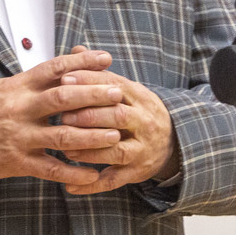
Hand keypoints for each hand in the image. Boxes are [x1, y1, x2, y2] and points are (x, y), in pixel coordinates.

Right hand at [0, 49, 125, 185]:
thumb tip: (61, 67)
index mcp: (17, 88)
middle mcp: (20, 110)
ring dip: (92, 136)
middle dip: (94, 95)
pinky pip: (51, 169)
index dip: (82, 62)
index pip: (54, 69)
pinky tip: (93, 174)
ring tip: (114, 134)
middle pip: (63, 99)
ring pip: (63, 136)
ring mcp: (20, 137)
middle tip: (118, 93)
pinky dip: (74, 173)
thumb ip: (30, 81)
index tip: (105, 58)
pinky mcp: (17, 161)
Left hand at [56, 67, 178, 194]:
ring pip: (116, 150)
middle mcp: (144, 122)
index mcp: (139, 97)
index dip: (89, 83)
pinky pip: (114, 180)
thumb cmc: (136, 110)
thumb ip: (99, 73)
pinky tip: (71, 185)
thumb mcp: (125, 88)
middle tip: (61, 117)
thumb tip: (76, 49)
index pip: (114, 86)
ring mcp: (143, 149)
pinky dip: (92, 185)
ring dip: (89, 150)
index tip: (63, 80)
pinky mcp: (138, 172)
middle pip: (117, 117)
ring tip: (64, 148)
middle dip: (88, 116)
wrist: (174, 140)